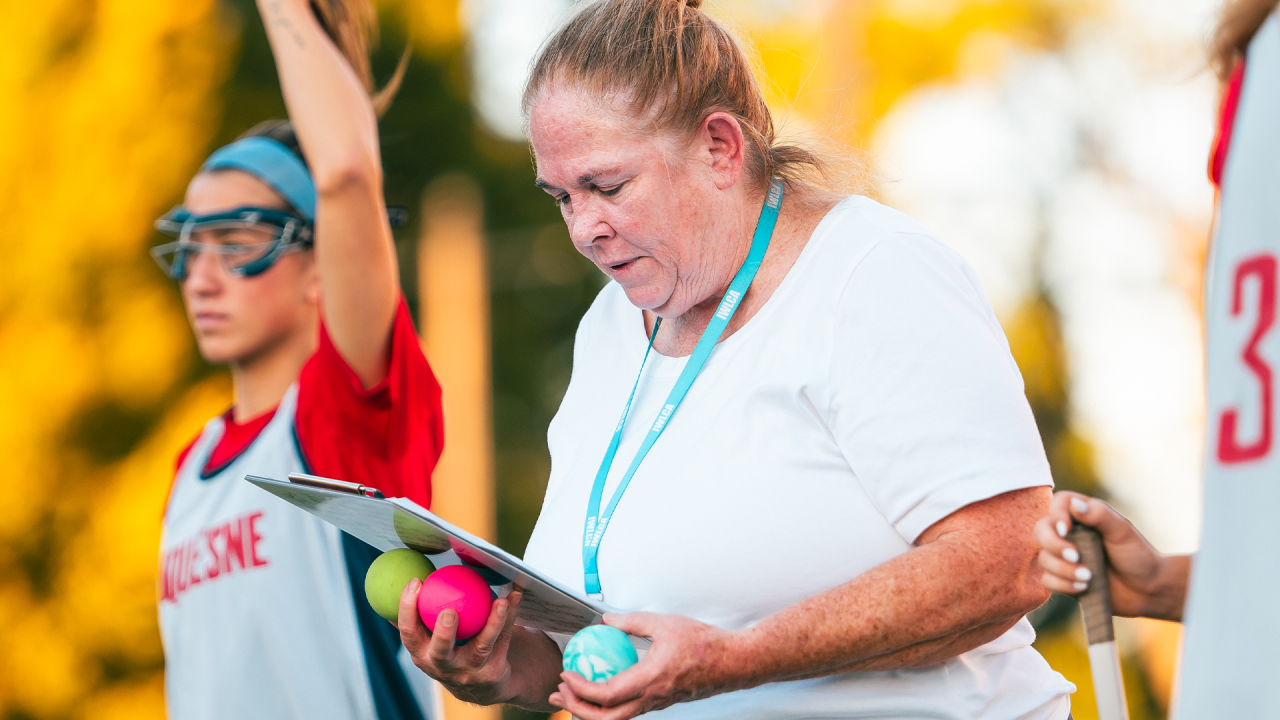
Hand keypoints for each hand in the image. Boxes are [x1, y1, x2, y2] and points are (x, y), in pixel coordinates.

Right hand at [397, 580, 526, 705]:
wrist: (482, 687)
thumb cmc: (452, 650)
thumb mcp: (430, 640)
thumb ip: (419, 616)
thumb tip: (408, 579)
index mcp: (422, 654)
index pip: (409, 633)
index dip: (407, 609)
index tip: (416, 582)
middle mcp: (442, 666)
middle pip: (441, 651)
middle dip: (444, 633)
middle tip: (449, 611)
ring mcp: (469, 671)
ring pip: (482, 647)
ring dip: (492, 623)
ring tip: (500, 601)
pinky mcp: (492, 672)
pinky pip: (503, 640)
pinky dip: (510, 617)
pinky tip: (515, 596)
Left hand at [550, 612, 743, 719]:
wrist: (735, 662)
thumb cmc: (704, 642)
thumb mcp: (665, 623)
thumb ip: (631, 622)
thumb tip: (605, 620)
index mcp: (649, 680)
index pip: (605, 695)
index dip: (579, 689)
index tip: (565, 673)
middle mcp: (652, 699)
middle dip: (577, 709)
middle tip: (559, 692)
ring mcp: (657, 704)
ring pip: (617, 719)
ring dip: (591, 710)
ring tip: (572, 694)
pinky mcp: (662, 702)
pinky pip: (630, 710)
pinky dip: (608, 705)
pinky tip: (601, 687)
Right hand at [1033, 491, 1187, 620]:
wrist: (1147, 590)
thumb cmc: (1137, 555)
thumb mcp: (1122, 531)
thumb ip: (1099, 514)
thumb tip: (1074, 505)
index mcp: (1083, 516)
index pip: (1057, 504)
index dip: (1056, 515)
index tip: (1066, 529)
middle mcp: (1069, 534)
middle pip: (1041, 531)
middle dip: (1054, 545)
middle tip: (1075, 557)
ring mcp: (1063, 557)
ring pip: (1044, 559)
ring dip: (1064, 570)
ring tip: (1088, 578)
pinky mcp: (1063, 579)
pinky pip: (1048, 580)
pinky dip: (1063, 585)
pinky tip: (1083, 587)